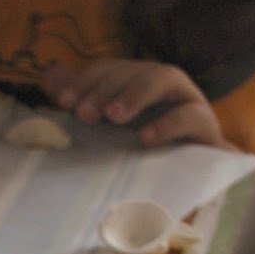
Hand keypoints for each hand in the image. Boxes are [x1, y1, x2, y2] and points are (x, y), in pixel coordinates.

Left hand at [42, 58, 225, 146]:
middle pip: (134, 70)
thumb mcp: (106, 131)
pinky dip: (167, 124)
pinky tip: (145, 138)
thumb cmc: (142, 156)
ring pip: (164, 78)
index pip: (110, 69)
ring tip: (114, 116)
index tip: (64, 103)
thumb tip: (49, 75)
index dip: (86, 80)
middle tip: (85, 115)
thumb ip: (81, 102)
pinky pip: (189, 115)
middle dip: (106, 89)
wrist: (188, 185)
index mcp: (136, 83)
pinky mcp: (206, 125)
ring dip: (136, 94)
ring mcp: (187, 100)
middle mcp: (162, 84)